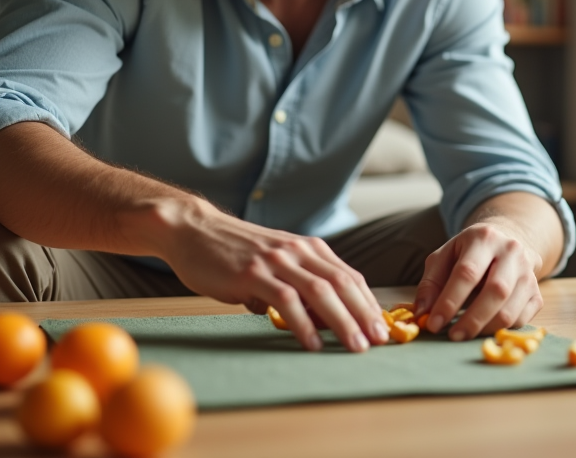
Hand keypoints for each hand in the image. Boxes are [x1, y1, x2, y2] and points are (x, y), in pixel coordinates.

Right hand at [157, 197, 388, 352]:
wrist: (194, 230)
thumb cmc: (235, 251)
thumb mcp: (276, 262)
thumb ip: (298, 284)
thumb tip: (318, 319)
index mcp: (308, 248)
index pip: (349, 276)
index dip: (368, 302)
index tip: (381, 327)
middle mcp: (297, 250)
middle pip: (341, 284)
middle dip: (364, 314)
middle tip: (379, 340)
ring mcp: (275, 260)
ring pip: (320, 292)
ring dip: (342, 321)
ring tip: (355, 346)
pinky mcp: (252, 272)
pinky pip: (285, 300)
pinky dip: (303, 323)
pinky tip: (313, 343)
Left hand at [413, 221, 544, 340]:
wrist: (506, 242)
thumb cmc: (468, 253)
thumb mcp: (444, 257)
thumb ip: (430, 283)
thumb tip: (423, 313)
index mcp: (484, 237)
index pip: (468, 272)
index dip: (450, 300)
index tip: (433, 323)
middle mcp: (512, 252)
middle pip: (496, 291)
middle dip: (472, 319)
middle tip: (452, 336)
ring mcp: (528, 273)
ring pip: (511, 309)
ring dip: (485, 329)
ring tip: (465, 335)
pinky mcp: (537, 292)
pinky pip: (522, 319)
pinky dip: (501, 330)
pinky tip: (484, 329)